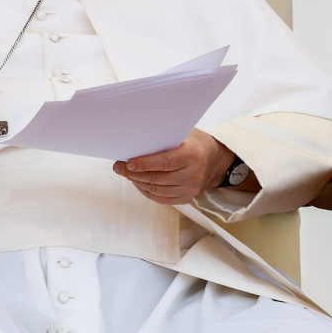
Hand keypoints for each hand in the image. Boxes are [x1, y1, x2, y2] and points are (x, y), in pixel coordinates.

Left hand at [112, 129, 235, 204]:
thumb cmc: (191, 142)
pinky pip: (161, 198)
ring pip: (157, 190)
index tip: (128, 162)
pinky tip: (138, 182)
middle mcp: (194, 174)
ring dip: (138, 182)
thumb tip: (134, 142)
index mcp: (193, 154)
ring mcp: (191, 189)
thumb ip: (163, 138)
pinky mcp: (187, 198)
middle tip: (119, 167)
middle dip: (135, 173)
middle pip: (158, 178)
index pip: (165, 162)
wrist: (212, 159)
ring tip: (126, 173)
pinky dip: (146, 191)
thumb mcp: (182, 134)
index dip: (144, 163)